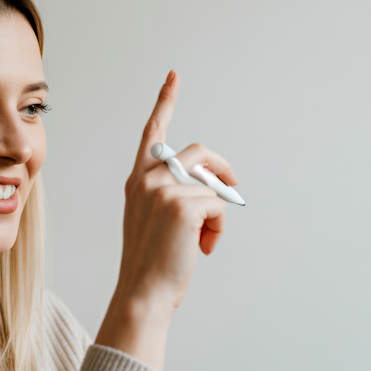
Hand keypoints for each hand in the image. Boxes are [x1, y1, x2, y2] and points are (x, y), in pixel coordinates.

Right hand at [95, 71, 239, 369]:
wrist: (144, 293)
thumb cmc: (152, 265)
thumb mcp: (154, 222)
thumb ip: (172, 196)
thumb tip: (212, 187)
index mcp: (137, 182)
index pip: (152, 133)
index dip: (165, 102)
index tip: (174, 77)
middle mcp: (146, 180)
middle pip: (197, 154)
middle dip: (221, 169)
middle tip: (234, 187)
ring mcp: (162, 190)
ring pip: (211, 185)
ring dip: (217, 213)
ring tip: (205, 241)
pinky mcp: (182, 205)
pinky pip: (218, 205)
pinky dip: (218, 229)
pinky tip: (204, 247)